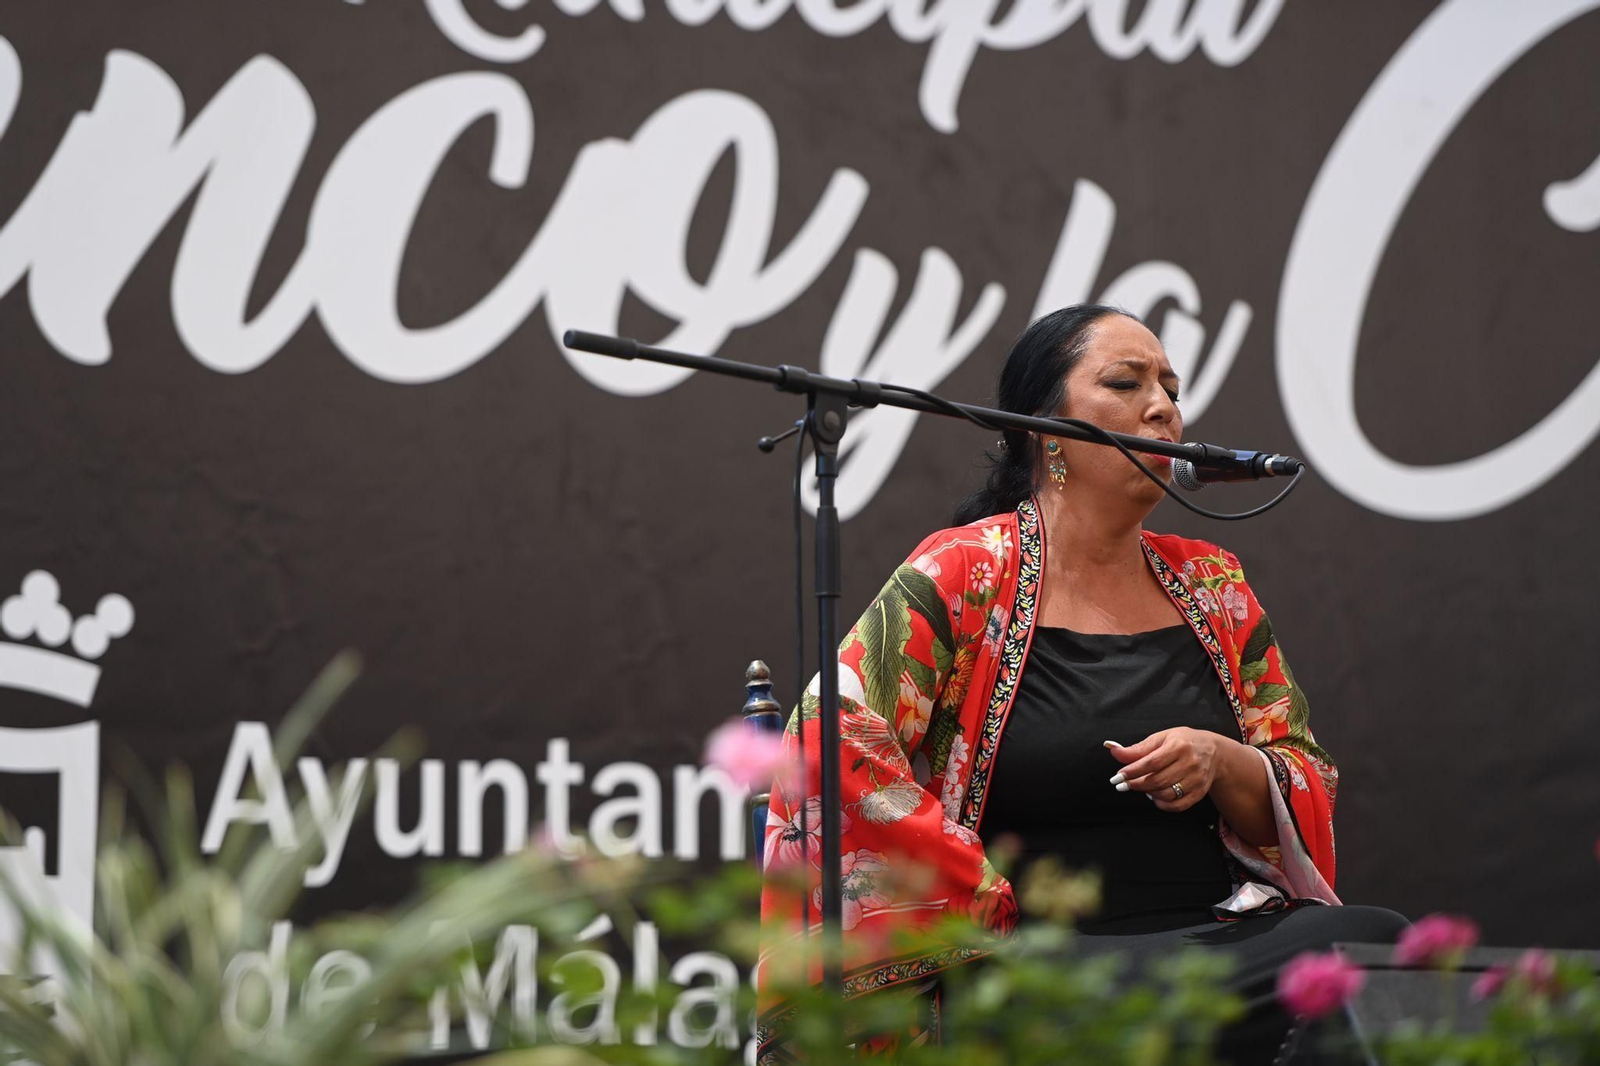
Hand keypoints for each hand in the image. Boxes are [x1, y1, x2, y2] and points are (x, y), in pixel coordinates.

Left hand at [1105, 728, 1228, 812]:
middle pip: (1158, 780)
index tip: (1118, 776)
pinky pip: (1178, 805)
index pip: (1152, 763)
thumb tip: (1114, 751)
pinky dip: (1163, 804)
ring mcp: (1197, 780)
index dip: (1132, 771)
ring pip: (1167, 794)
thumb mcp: (1161, 738)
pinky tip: (1154, 797)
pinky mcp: (1200, 792)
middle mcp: (1190, 763)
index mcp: (1179, 746)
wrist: (1214, 751)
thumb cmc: (1183, 742)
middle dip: (1136, 784)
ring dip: (1148, 793)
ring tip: (1140, 787)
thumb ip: (1138, 748)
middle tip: (1122, 785)